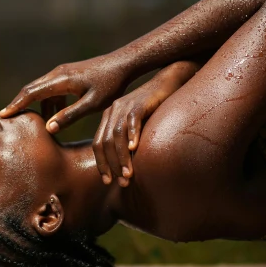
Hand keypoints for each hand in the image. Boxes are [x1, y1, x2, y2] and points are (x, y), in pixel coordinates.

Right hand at [0, 53, 131, 131]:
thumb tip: (49, 128)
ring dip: (35, 106)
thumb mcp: (92, 104)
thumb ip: (70, 115)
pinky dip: (47, 103)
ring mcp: (62, 72)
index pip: (31, 93)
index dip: (16, 105)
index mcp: (61, 80)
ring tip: (32, 124)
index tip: (2, 115)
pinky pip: (51, 89)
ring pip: (41, 90)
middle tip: (6, 119)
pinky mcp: (68, 75)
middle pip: (31, 89)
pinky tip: (53, 117)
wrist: (123, 64)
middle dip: (19, 104)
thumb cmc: (111, 84)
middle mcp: (57, 73)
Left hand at [93, 61, 200, 185]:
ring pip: (116, 135)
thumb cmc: (154, 109)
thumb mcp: (136, 126)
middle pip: (104, 142)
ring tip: (128, 173)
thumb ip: (128, 142)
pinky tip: (135, 148)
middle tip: (121, 182)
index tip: (107, 181)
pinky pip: (132, 120)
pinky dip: (132, 135)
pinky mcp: (139, 102)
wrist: (168, 84)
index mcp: (108, 118)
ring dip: (121, 157)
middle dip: (111, 165)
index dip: (101, 164)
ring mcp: (124, 106)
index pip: (98, 144)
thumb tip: (126, 168)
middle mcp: (112, 111)